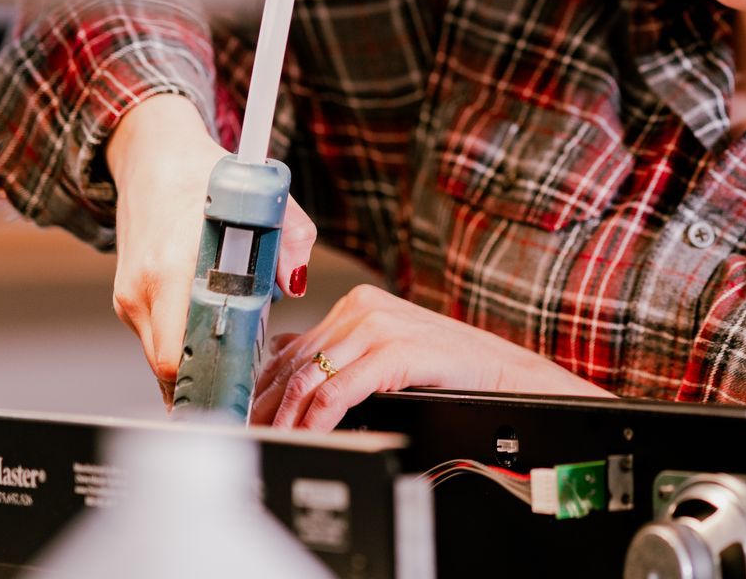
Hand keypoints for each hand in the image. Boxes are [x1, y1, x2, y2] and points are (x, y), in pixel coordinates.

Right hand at [105, 94, 317, 404]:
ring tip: (231, 351)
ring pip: (160, 355)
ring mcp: (128, 296)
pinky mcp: (125, 298)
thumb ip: (291, 239)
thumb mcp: (264, 197)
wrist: (153, 155)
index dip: (210, 380)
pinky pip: (155, 337)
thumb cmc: (207, 176)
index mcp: (174, 264)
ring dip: (195, 360)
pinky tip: (209, 326)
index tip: (238, 396)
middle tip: (241, 387)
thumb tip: (295, 282)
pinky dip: (182, 340)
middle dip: (206, 380)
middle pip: (169, 366)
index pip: (181, 352)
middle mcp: (144, 286)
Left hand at [250, 284, 613, 429]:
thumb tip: (287, 377)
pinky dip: (317, 418)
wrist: (502, 372)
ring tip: (270, 441)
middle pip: (293, 362)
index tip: (242, 414)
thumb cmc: (447, 369)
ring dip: (284, 417)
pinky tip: (309, 434)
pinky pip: (340, 390)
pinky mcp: (396, 350)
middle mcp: (363, 308)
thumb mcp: (385, 355)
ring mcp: (379, 326)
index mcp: (357, 304)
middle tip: (245, 434)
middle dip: (264, 404)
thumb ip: (341, 357)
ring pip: (309, 376)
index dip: (261, 384)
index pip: (291, 346)